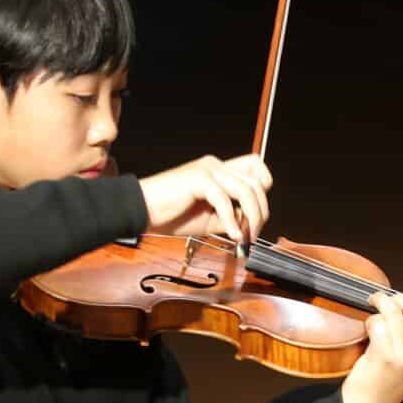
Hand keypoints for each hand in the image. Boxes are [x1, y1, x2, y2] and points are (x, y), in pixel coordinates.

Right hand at [139, 154, 271, 249]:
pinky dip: (231, 222)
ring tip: (244, 238)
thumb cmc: (169, 215)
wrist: (140, 211)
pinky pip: (225, 201)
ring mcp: (208, 169)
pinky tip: (231, 236)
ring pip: (246, 190)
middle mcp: (215, 165)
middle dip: (260, 212)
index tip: (257, 218)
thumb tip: (249, 224)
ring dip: (251, 218)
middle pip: (256, 183)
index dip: (262, 191)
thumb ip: (230, 217)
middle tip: (253, 235)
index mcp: (218, 170)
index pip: (255, 168)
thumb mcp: (208, 219)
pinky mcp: (199, 179)